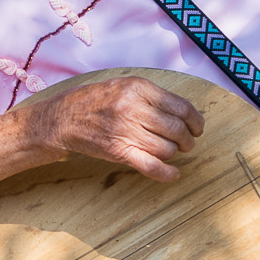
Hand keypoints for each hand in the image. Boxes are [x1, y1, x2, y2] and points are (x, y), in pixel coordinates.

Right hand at [23, 75, 205, 183]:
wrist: (62, 119)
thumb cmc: (94, 101)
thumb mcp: (123, 85)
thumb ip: (152, 95)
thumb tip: (185, 112)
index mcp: (138, 88)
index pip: (182, 107)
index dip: (196, 121)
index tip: (197, 128)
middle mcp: (133, 108)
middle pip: (177, 130)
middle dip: (188, 140)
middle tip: (186, 143)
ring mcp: (125, 131)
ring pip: (167, 149)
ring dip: (174, 154)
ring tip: (171, 152)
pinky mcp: (117, 151)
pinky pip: (151, 166)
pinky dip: (167, 173)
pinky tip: (174, 175)